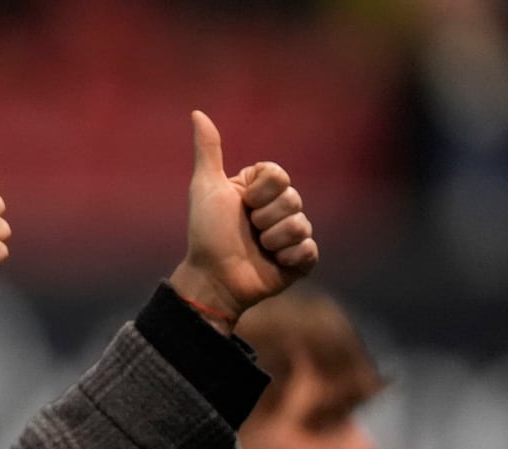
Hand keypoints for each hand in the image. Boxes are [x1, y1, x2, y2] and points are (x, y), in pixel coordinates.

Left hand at [169, 110, 317, 332]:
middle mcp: (278, 209)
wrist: (213, 277)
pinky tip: (273, 263)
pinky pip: (309, 249)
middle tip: (248, 231)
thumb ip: (209, 151)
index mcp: (261, 190)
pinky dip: (289, 258)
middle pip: (293, 198)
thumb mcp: (206, 188)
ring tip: (257, 249)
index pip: (279, 176)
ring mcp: (291, 235)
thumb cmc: (206, 234)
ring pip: (300, 225)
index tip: (242, 205)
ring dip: (273, 240)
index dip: (260, 192)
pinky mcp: (300, 260)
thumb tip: (198, 112)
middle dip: (264, 218)